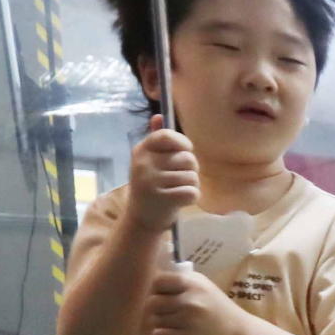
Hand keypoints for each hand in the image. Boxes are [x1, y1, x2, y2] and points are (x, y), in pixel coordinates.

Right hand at [126, 115, 198, 233]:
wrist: (141, 218)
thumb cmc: (151, 185)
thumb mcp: (149, 160)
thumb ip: (156, 139)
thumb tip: (159, 115)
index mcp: (141, 150)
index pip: (167, 136)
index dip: (183, 143)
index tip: (185, 151)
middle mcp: (144, 164)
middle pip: (187, 158)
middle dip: (191, 168)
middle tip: (181, 177)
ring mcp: (152, 182)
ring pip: (192, 176)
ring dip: (192, 184)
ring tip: (179, 189)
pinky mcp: (164, 199)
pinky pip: (193, 192)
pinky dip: (193, 197)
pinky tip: (182, 200)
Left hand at [146, 266, 245, 334]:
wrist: (237, 330)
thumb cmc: (217, 306)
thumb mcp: (204, 285)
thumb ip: (181, 280)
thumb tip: (153, 279)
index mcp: (193, 284)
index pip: (158, 282)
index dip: (156, 289)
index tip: (162, 295)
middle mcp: (190, 300)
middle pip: (152, 302)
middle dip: (156, 308)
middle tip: (165, 312)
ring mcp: (188, 320)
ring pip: (154, 320)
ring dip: (159, 322)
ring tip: (171, 323)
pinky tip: (171, 334)